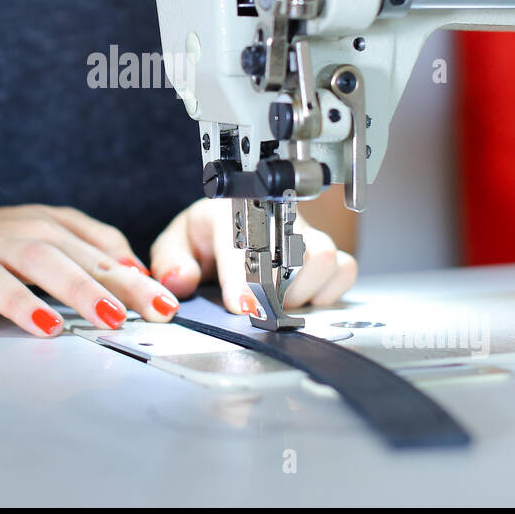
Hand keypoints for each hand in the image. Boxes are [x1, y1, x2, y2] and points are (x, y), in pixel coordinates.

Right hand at [0, 204, 179, 336]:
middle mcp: (7, 240)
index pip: (92, 254)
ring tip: (50, 327)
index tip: (161, 307)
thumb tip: (138, 272)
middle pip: (48, 260)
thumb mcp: (48, 228)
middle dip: (84, 289)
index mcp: (42, 227)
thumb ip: (95, 243)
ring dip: (21, 301)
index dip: (129, 282)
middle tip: (116, 319)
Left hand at [149, 198, 357, 316]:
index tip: (243, 306)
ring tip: (274, 299)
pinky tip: (300, 295)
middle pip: (295, 252)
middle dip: (274, 290)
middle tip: (255, 306)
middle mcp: (277, 214)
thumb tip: (181, 280)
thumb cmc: (204, 237)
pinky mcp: (329, 250)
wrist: (230, 226)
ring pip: (324, 260)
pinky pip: (344, 271)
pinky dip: (327, 291)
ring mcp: (308, 230)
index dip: (244, 278)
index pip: (245, 239)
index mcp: (232, 207)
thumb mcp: (175, 244)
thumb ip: (170, 261)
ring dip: (300, 291)